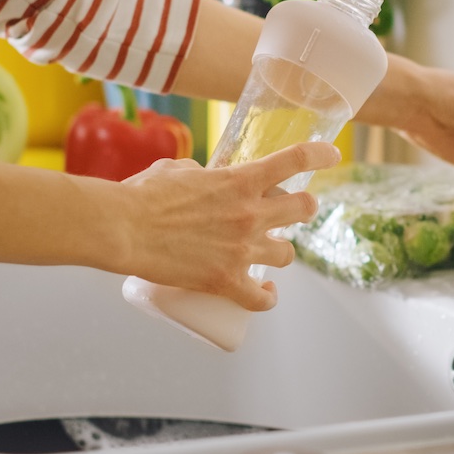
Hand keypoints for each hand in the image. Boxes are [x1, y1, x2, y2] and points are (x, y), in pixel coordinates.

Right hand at [119, 142, 340, 310]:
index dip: (321, 155)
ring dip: (282, 252)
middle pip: (304, 208)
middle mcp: (250, 213)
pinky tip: (265, 292)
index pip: (297, 160)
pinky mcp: (226, 281)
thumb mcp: (179, 169)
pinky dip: (267, 297)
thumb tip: (206, 179)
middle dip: (303, 207)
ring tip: (269, 253)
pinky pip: (261, 299)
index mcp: (241, 179)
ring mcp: (242, 250)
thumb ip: (202, 172)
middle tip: (293, 211)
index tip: (332, 155)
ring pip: (288, 254)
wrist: (122, 228)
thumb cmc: (143, 194)